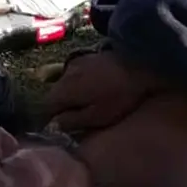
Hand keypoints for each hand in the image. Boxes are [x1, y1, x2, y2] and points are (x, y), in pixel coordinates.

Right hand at [43, 51, 167, 132]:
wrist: (140, 65)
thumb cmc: (119, 96)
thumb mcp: (96, 116)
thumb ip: (72, 121)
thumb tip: (54, 124)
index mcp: (63, 91)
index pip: (46, 108)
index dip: (50, 120)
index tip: (59, 128)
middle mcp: (64, 74)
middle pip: (54, 94)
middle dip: (60, 107)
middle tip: (73, 119)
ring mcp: (75, 63)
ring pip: (64, 83)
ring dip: (69, 95)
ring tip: (83, 105)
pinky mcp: (87, 57)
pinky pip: (75, 74)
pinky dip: (78, 83)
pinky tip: (92, 89)